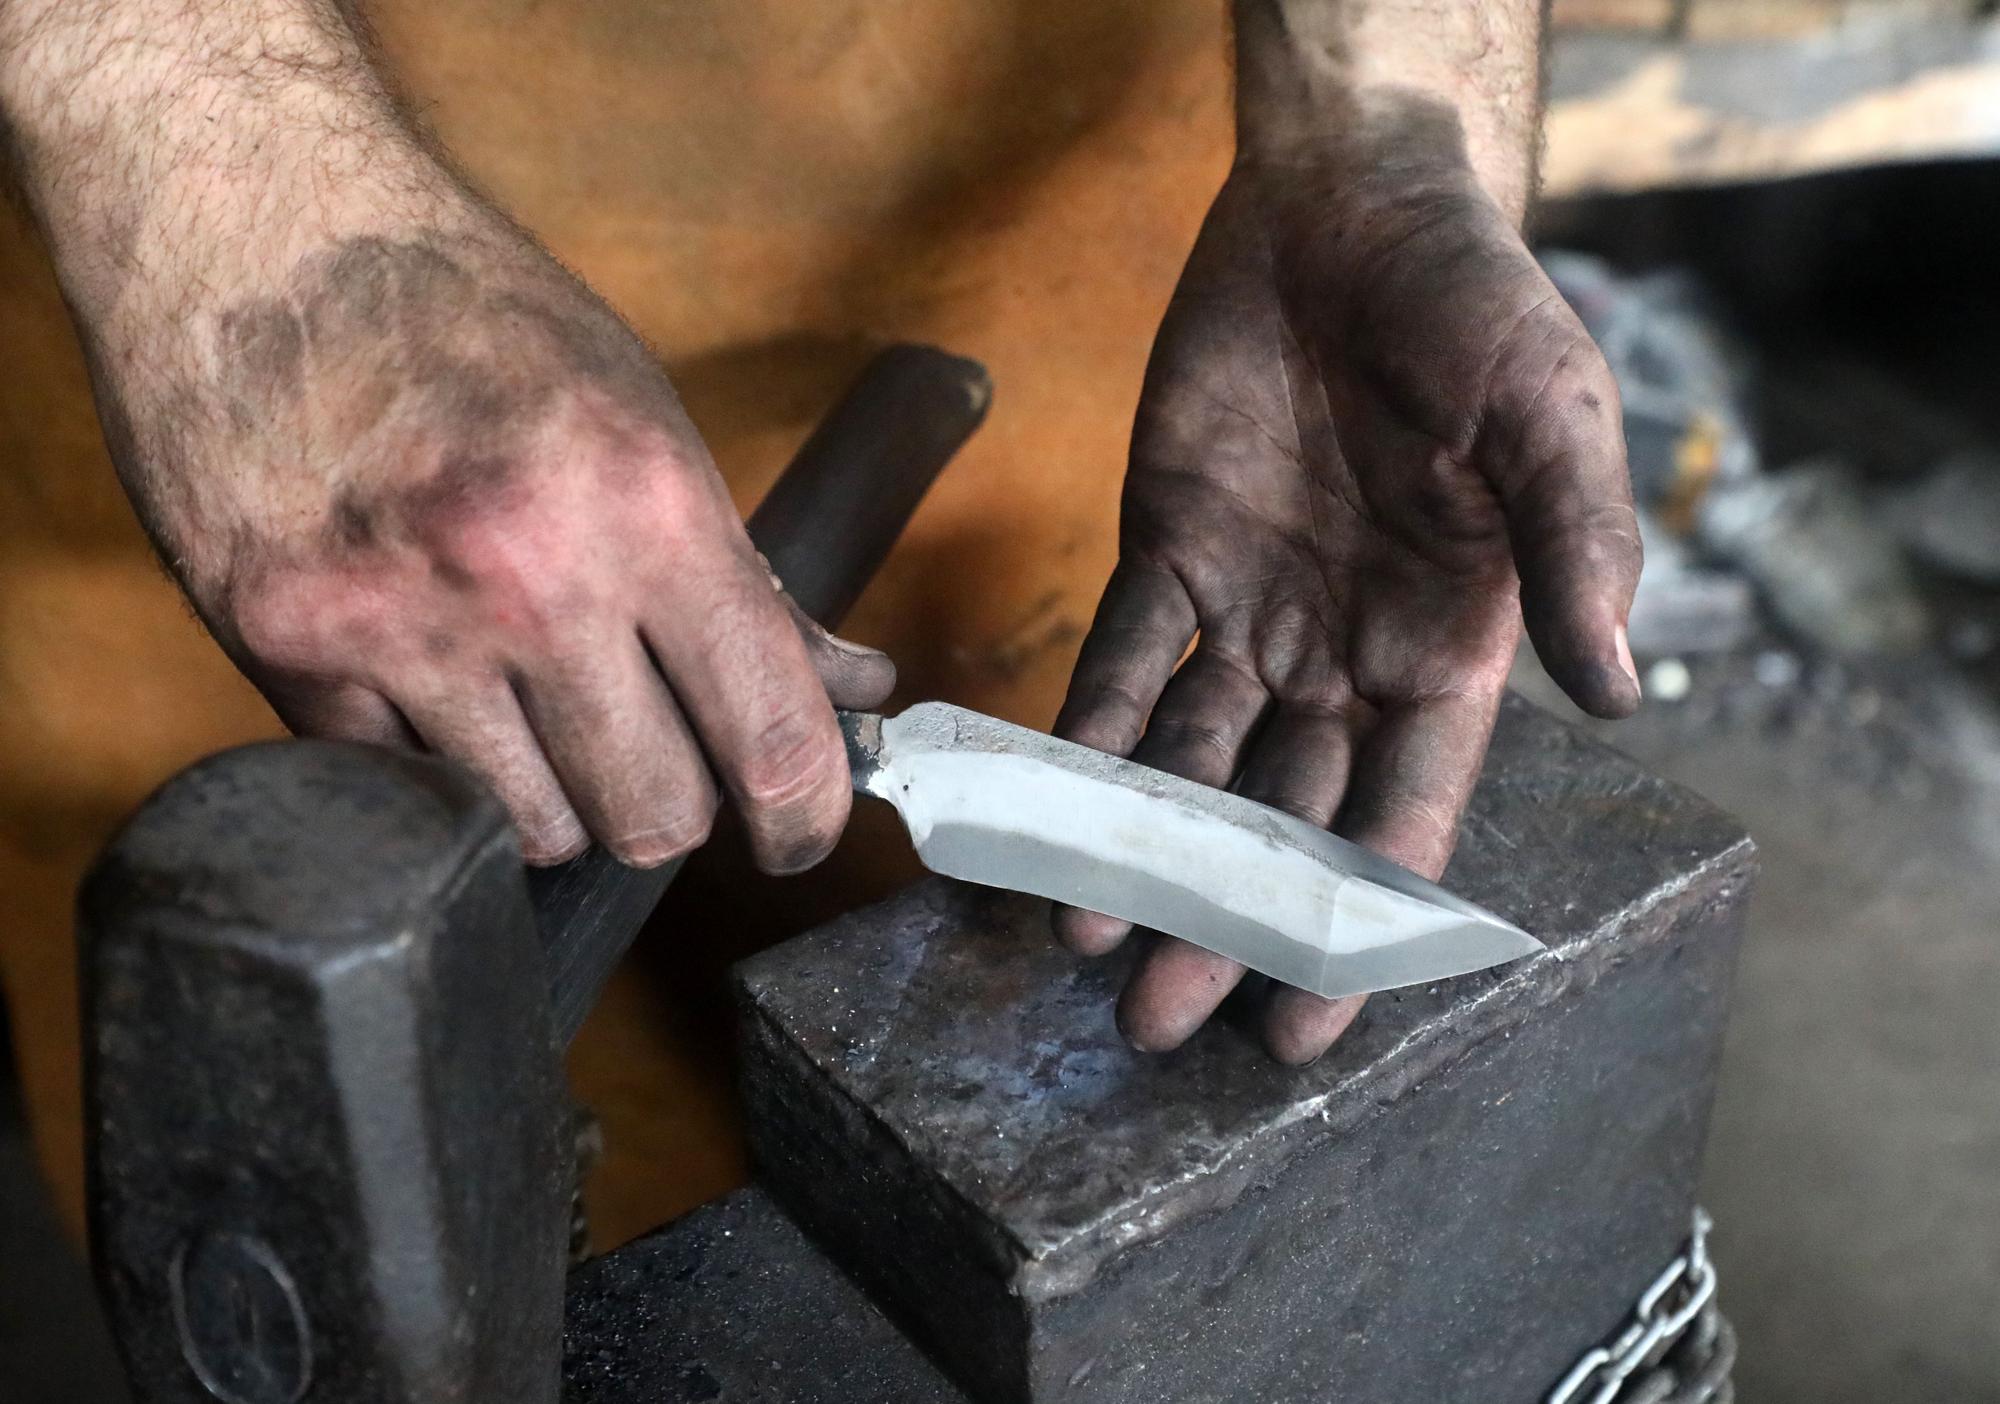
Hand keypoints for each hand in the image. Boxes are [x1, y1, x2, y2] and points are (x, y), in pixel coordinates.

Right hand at [99, 223, 892, 868]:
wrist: (254, 226)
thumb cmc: (468, 315)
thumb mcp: (642, 416)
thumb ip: (747, 574)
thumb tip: (851, 688)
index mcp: (645, 506)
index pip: (771, 735)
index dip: (803, 816)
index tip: (796, 836)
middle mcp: (530, 579)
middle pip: (654, 817)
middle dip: (668, 802)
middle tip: (650, 750)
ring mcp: (398, 626)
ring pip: (533, 832)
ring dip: (553, 797)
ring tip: (529, 709)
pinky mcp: (287, 653)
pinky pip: (406, 793)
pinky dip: (437, 769)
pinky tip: (430, 689)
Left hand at [1054, 147, 1640, 1062]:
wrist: (1347, 206)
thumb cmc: (1475, 305)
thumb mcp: (1549, 420)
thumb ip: (1571, 553)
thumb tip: (1617, 693)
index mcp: (1452, 647)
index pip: (1403, 816)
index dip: (1355, 922)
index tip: (1306, 1025)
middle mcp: (1348, 653)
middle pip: (1280, 819)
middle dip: (1222, 919)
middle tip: (1161, 1024)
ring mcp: (1253, 613)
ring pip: (1191, 767)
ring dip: (1138, 854)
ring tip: (1085, 948)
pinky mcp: (1168, 559)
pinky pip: (1122, 666)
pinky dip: (1085, 739)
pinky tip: (1048, 816)